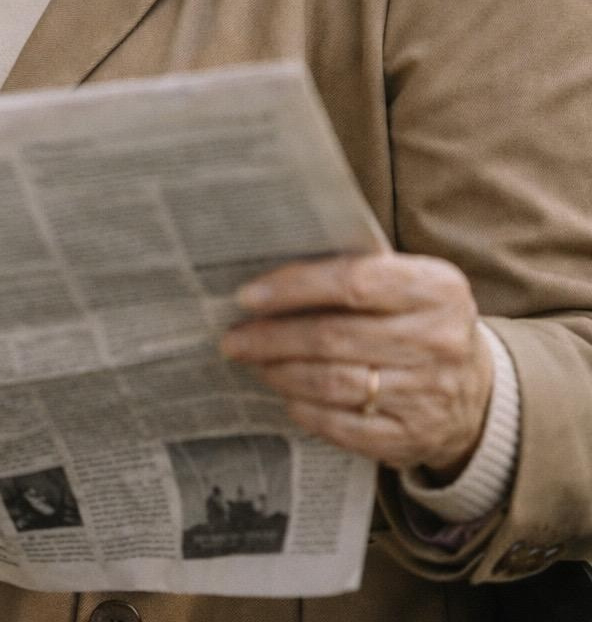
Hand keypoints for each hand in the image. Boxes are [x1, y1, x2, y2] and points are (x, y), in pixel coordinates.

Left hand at [221, 253, 492, 477]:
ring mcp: (428, 395)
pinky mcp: (412, 438)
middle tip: (233, 337)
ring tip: (252, 361)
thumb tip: (272, 277)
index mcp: (437, 288)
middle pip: (334, 337)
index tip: (247, 296)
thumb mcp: (410, 284)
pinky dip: (305, 409)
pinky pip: (342, 426)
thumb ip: (358, 272)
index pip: (353, 282)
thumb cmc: (420, 322)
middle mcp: (438, 341)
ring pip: (333, 383)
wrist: (478, 393)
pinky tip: (285, 394)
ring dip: (281, 371)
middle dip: (272, 337)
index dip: (295, 288)